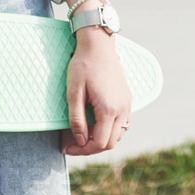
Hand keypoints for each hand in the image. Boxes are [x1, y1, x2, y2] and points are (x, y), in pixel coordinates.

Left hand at [61, 30, 132, 154]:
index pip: (99, 143)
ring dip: (102, 139)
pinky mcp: (127, 98)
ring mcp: (127, 104)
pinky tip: (95, 123)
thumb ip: (77, 120)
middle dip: (91, 147)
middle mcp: (122, 109)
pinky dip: (110, 129)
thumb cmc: (83, 66)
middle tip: (73, 142)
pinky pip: (122, 123)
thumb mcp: (73, 93)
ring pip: (118, 134)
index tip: (67, 146)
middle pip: (110, 143)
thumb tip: (79, 140)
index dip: (82, 149)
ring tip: (83, 133)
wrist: (98, 44)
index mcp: (109, 109)